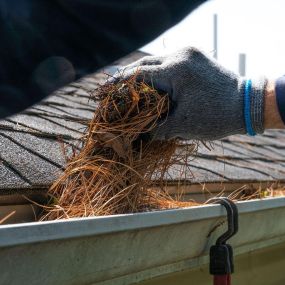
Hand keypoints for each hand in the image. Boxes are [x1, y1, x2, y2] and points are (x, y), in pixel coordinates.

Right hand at [117, 47, 266, 140]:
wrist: (247, 105)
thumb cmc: (217, 117)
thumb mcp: (183, 125)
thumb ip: (155, 130)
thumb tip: (135, 138)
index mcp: (177, 70)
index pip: (138, 74)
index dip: (118, 84)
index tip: (103, 91)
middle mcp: (181, 55)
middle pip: (144, 64)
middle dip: (126, 78)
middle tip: (111, 89)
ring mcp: (188, 53)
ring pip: (155, 61)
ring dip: (140, 75)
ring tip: (127, 88)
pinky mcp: (194, 57)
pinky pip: (167, 63)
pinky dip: (156, 74)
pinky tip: (149, 84)